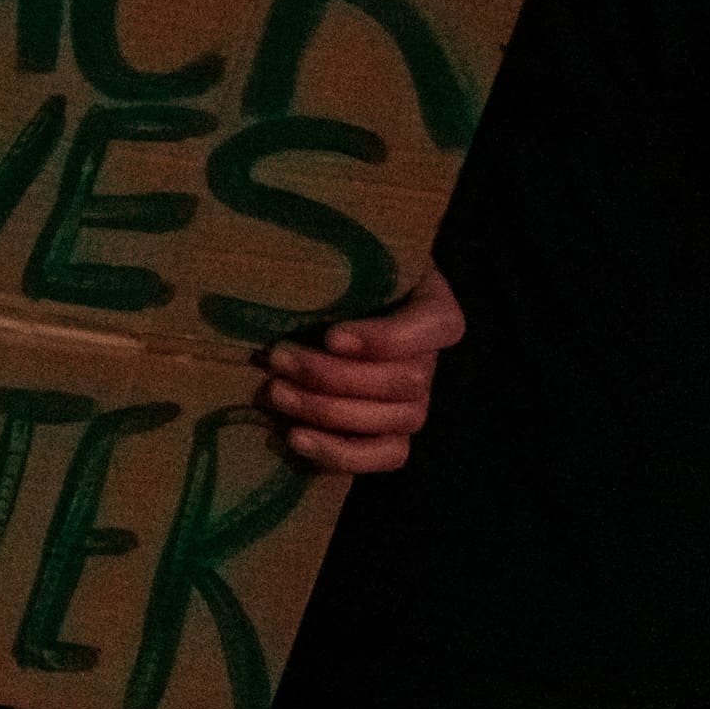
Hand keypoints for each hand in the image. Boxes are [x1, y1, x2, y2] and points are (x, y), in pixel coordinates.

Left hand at [260, 263, 459, 473]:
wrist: (324, 314)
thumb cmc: (337, 276)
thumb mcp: (344, 256)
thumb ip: (334, 254)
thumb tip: (290, 252)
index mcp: (434, 310)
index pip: (433, 327)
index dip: (385, 338)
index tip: (332, 336)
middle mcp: (431, 362)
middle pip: (403, 382)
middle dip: (334, 375)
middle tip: (278, 357)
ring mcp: (415, 403)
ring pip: (391, 420)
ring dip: (328, 411)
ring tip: (275, 392)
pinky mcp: (394, 436)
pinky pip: (385, 456)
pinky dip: (342, 454)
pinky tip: (298, 438)